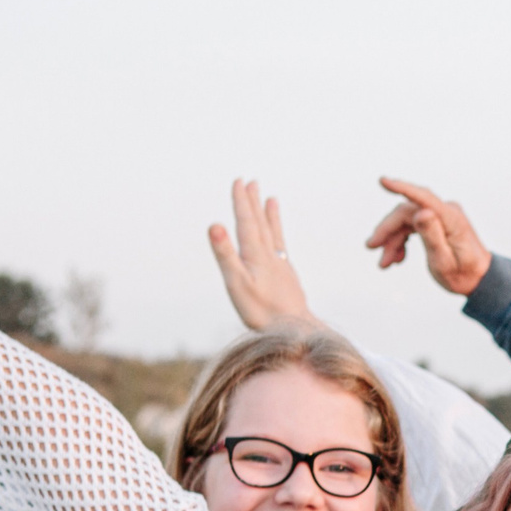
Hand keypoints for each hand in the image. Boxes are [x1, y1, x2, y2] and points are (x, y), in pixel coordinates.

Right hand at [207, 180, 315, 330]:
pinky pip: (282, 249)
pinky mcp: (288, 278)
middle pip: (260, 223)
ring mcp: (281, 266)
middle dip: (253, 202)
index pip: (246, 222)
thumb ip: (225, 254)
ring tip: (270, 199)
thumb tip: (214, 224)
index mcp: (256, 255)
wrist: (296, 328)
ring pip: (273, 234)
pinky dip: (279, 239)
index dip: (241, 201)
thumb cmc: (262, 310)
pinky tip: (278, 240)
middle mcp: (270, 256)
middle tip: (251, 182)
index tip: (238, 182)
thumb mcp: (237, 282)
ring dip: (269, 216)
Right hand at [364, 180, 491, 294]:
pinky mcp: (437, 222)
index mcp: (451, 219)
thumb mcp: (444, 261)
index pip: (423, 198)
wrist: (479, 280)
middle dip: (387, 230)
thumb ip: (433, 236)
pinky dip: (401, 241)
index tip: (382, 181)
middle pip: (407, 212)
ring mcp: (442, 216)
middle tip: (372, 247)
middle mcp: (447, 212)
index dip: (401, 187)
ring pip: (406, 221)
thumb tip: (421, 212)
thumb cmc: (464, 274)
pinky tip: (396, 257)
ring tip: (385, 263)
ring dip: (392, 240)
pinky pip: (412, 226)